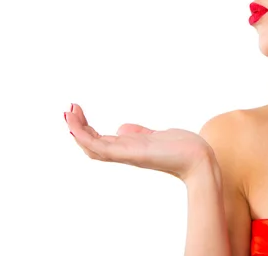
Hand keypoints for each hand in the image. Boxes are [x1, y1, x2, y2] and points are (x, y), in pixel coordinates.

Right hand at [65, 103, 214, 182]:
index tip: (77, 111)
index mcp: (129, 148)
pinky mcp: (132, 154)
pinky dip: (86, 138)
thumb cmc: (183, 148)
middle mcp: (125, 152)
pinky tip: (76, 126)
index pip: (99, 141)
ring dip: (77, 131)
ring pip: (92, 147)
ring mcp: (127, 154)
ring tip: (67, 113)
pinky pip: (102, 149)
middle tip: (67, 109)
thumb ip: (138, 133)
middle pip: (91, 144)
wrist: (200, 159)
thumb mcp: (156, 135)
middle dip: (77, 127)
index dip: (85, 129)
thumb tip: (121, 128)